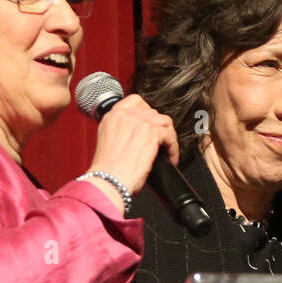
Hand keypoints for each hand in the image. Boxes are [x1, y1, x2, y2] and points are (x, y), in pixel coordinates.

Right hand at [85, 94, 178, 208]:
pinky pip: (170, 136)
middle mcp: (125, 115)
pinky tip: (171, 159)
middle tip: (161, 144)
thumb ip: (121, 132)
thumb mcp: (109, 142)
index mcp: (112, 116)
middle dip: (159, 129)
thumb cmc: (108, 171)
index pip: (136, 101)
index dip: (147, 112)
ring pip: (164, 122)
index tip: (151, 125)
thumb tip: (138, 135)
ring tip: (167, 152)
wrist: (108, 181)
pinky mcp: (151, 133)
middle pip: (153, 113)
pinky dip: (173, 149)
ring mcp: (139, 122)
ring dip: (168, 137)